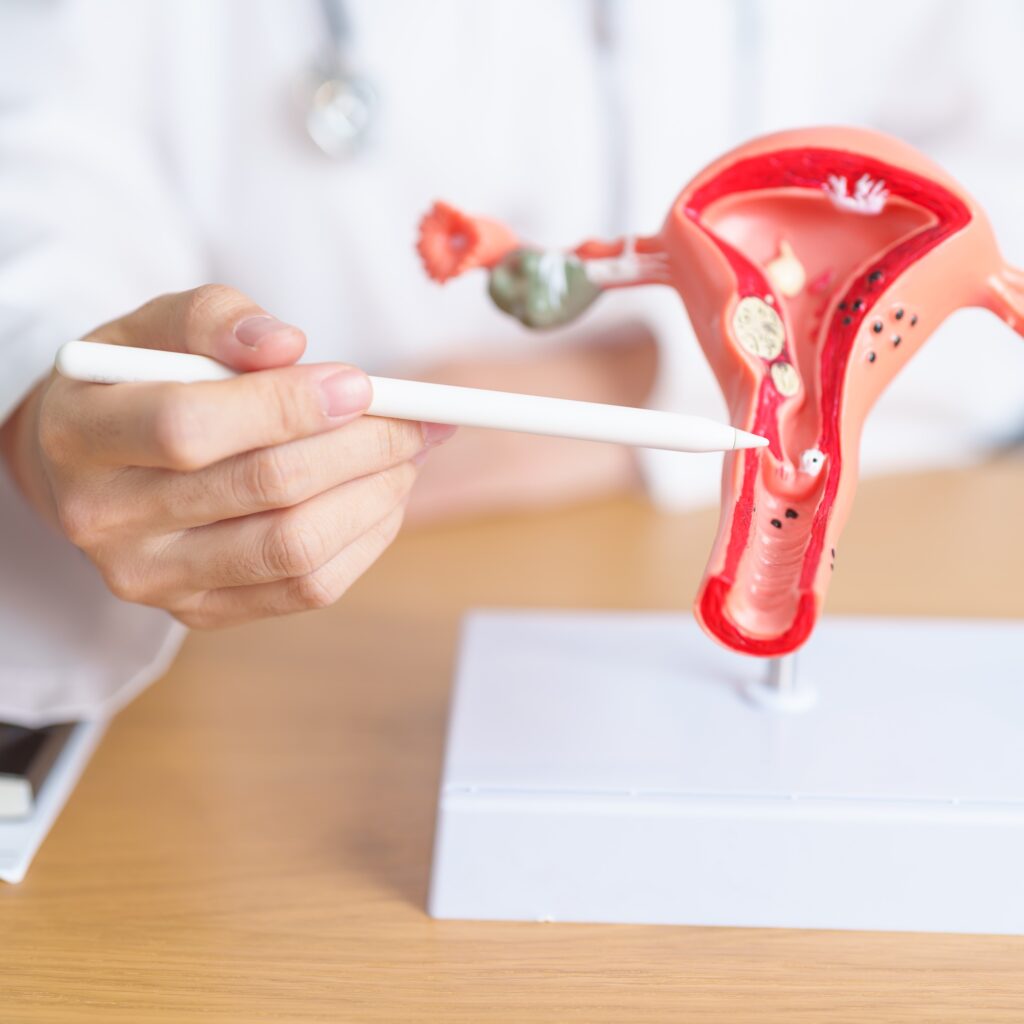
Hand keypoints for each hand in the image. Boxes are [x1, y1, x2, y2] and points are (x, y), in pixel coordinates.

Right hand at [0, 285, 454, 626]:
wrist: (89, 468)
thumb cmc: (134, 384)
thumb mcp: (153, 327)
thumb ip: (213, 318)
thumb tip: (288, 345)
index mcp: (81, 435)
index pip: (190, 426)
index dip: (287, 405)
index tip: (361, 385)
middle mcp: (106, 520)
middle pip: (262, 488)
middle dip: (360, 447)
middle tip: (416, 419)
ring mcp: (154, 579)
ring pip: (295, 548)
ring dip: (374, 495)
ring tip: (408, 454)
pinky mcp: (199, 612)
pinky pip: (306, 589)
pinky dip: (365, 540)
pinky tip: (383, 497)